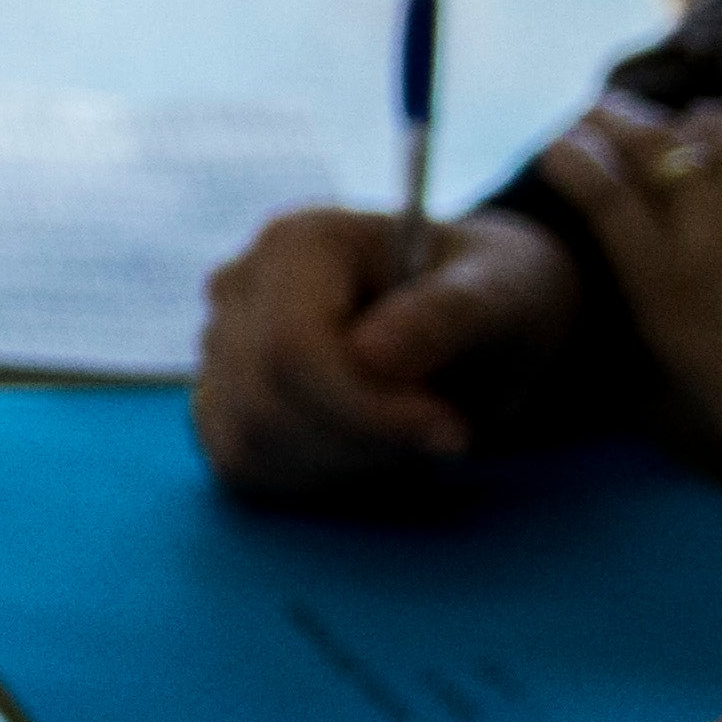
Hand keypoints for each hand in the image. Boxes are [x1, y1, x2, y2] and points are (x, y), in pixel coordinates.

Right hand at [195, 204, 577, 496]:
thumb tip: (373, 355)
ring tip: (412, 438)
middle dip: (362, 444)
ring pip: (248, 441)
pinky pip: (244, 465)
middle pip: (264, 401)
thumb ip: (449, 315)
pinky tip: (373, 452)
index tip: (450, 433)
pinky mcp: (218, 398)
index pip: (290, 347)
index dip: (364, 409)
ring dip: (345, 465)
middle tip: (445, 439)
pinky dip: (316, 479)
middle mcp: (239, 286)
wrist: (469, 317)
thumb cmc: (490, 294)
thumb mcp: (503, 293)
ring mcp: (218, 343)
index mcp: (298, 241)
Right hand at [540, 98, 721, 482]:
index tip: (565, 145)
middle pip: (655, 145)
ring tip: (715, 134)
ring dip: (717, 131)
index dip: (576, 157)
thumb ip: (659, 308)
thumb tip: (639, 267)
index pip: (601, 191)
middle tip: (606, 112)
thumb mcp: (691, 372)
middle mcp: (717, 230)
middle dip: (619, 120)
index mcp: (666, 286)